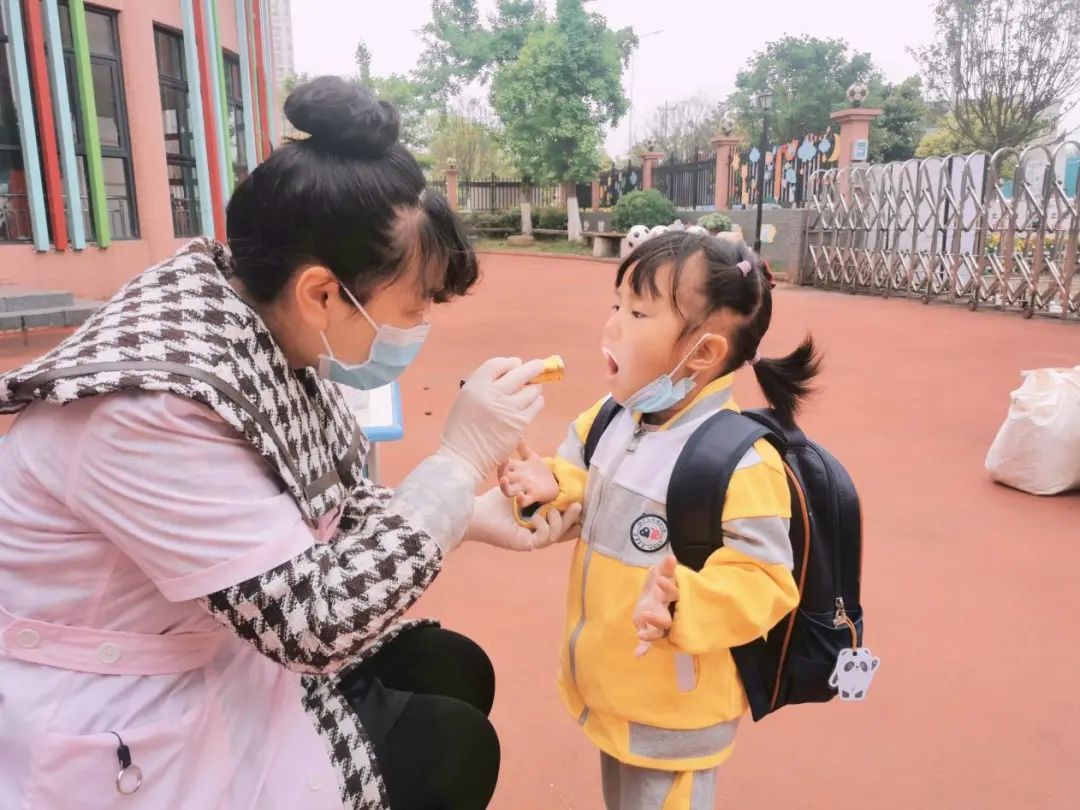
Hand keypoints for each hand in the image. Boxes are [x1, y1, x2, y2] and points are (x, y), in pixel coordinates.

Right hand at [441, 357, 545, 480]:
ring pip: (532, 389)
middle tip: (539, 366)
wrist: (464, 456)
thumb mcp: (465, 399)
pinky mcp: (519, 423)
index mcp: (476, 385)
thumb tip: (510, 372)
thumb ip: (483, 384)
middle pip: (520, 372)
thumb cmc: (462, 428)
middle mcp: (493, 393)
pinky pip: (536, 405)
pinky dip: (537, 401)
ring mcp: (508, 408)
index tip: (516, 364)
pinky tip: (533, 403)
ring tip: (533, 389)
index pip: (498, 364)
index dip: (510, 363)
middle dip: (533, 367)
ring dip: (535, 386)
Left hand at [466, 487, 582, 551]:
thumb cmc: (496, 500)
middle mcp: (535, 531)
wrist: (477, 512)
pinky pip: (544, 539)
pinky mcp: (524, 544)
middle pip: (561, 529)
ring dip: (558, 522)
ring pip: (555, 535)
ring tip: (553, 510)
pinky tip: (537, 517)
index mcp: (537, 520)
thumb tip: (549, 465)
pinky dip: (544, 526)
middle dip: (572, 518)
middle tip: (579, 506)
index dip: (573, 516)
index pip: (559, 520)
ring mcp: (531, 539)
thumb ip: (534, 483)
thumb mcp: (521, 488)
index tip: (584, 507)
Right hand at [498, 443, 559, 506]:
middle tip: (501, 464)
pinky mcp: (533, 496)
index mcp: (516, 470)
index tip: (502, 454)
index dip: (502, 461)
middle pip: (503, 478)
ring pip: (508, 491)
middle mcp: (517, 480)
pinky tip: (520, 494)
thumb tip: (517, 435)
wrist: (552, 484)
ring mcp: (524, 488)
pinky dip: (520, 499)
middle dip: (500, 472)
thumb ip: (523, 448)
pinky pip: (523, 501)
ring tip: (504, 479)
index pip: (504, 465)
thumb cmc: (538, 471)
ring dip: (504, 486)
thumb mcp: (531, 458)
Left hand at [632, 556, 679, 657]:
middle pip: (667, 620)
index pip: (674, 594)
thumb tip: (671, 557)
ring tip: (640, 635)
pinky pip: (649, 643)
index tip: (659, 580)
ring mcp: (659, 624)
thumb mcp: (660, 574)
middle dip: (657, 617)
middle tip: (645, 613)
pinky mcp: (649, 631)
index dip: (668, 588)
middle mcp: (668, 613)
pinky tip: (637, 655)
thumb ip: (666, 567)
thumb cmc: (658, 586)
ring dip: (650, 635)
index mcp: (671, 598)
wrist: (652, 597)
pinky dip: (643, 648)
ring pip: (658, 633)